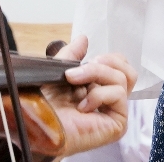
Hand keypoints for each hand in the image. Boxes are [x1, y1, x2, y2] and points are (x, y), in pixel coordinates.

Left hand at [42, 35, 137, 155]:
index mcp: (98, 86)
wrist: (37, 123)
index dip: (107, 58)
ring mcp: (114, 111)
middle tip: (81, 70)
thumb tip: (84, 38)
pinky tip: (82, 106)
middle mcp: (109, 99)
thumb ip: (72, 55)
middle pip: (127, 69)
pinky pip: (118, 94)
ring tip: (75, 84)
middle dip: (104, 63)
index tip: (84, 61)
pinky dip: (98, 94)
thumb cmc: (44, 105)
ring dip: (97, 74)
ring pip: (123, 78)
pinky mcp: (118, 123)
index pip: (120, 65)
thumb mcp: (58, 71)